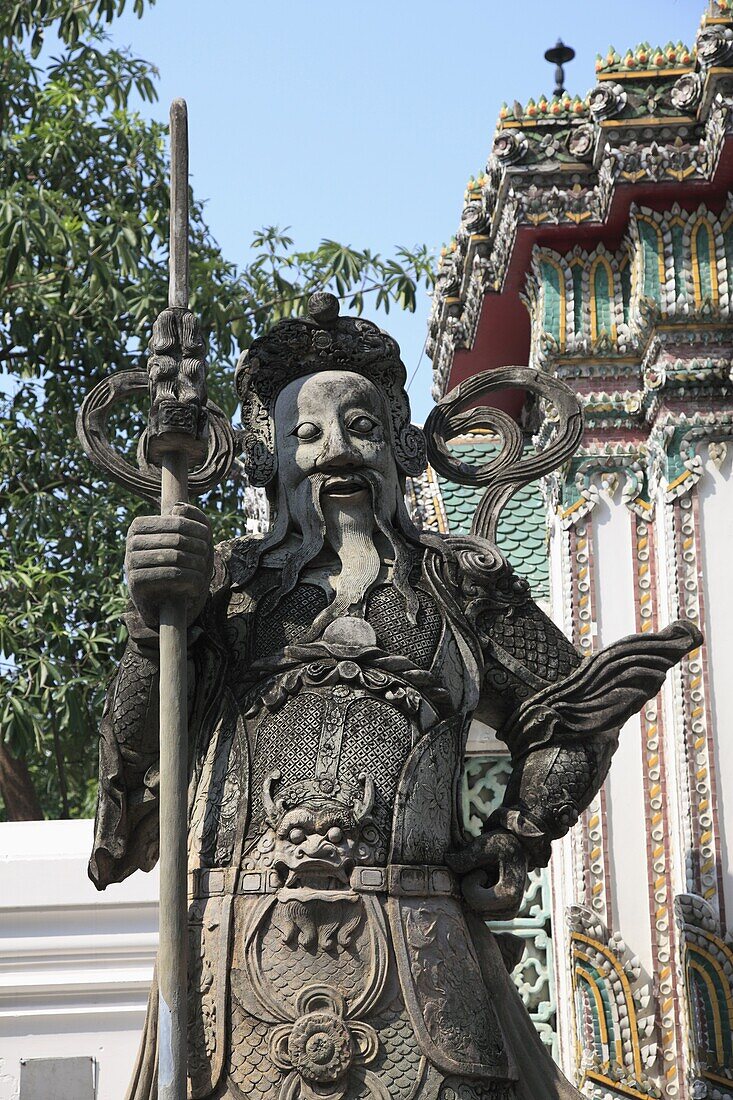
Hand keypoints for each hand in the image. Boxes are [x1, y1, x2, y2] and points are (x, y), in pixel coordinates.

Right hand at [125, 503, 212, 629]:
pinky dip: (189, 580)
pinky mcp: (135, 581)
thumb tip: (178, 508)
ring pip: (175, 556)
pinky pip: (170, 574)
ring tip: (202, 571)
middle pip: (177, 539)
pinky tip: (195, 585)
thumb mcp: (185, 538)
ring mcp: (130, 561)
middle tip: (206, 558)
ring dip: (196, 565)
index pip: (178, 521)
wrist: (161, 602)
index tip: (208, 539)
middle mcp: (131, 541)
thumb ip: (188, 516)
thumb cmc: (176, 564)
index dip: (198, 530)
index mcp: (139, 525)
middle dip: (198, 549)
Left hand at [446, 830, 526, 918]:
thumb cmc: (503, 846)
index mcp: (510, 896)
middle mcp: (509, 912)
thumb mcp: (487, 845)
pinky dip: (474, 896)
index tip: (481, 868)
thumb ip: (468, 855)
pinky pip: (474, 910)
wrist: (519, 852)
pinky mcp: (498, 916)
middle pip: (470, 907)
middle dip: (469, 886)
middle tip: (482, 871)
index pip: (472, 899)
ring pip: (470, 909)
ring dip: (471, 891)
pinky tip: (485, 884)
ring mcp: (504, 916)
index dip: (470, 881)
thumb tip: (447, 860)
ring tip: (485, 876)